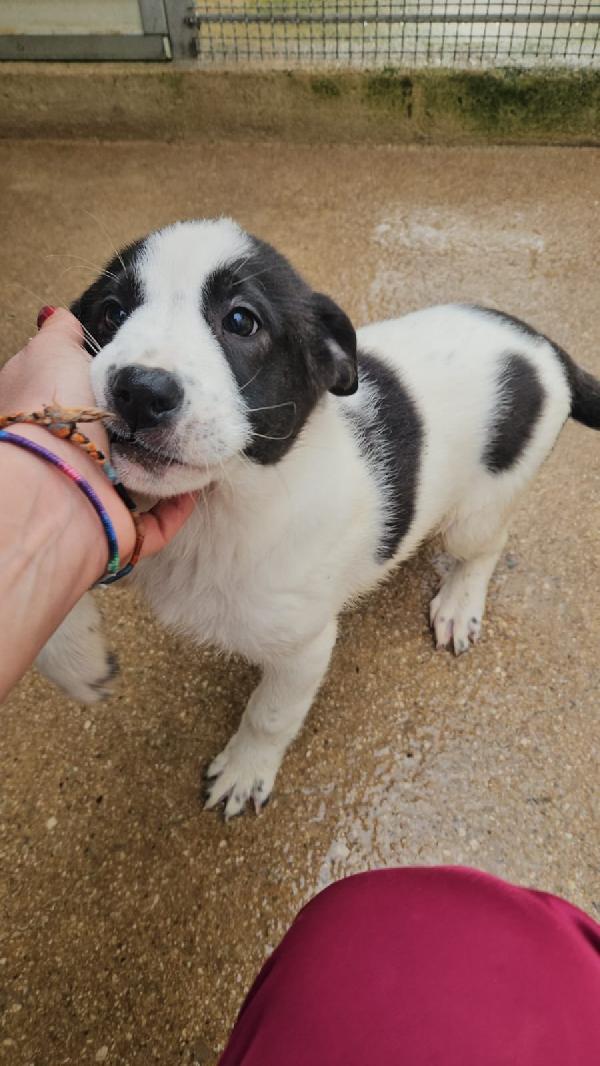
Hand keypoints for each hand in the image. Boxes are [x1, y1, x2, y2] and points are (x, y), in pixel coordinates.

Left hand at [0, 308, 196, 565]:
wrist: (54, 485)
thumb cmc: (49, 412)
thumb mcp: (51, 351)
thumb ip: (61, 332)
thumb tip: (59, 315)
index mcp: (51, 415)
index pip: (89, 395)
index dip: (120, 379)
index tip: (153, 365)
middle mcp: (71, 455)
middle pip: (118, 435)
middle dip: (150, 418)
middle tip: (185, 397)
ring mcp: (97, 495)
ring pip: (140, 476)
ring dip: (169, 456)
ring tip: (200, 429)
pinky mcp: (121, 529)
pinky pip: (158, 521)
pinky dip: (179, 501)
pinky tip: (202, 473)